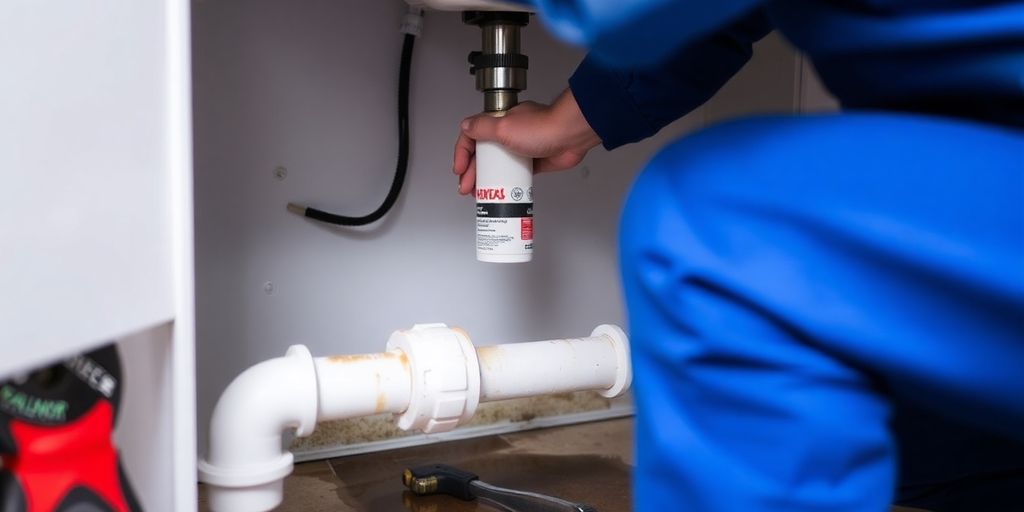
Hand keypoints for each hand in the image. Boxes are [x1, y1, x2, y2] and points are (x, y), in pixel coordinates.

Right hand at [453, 88, 600, 194]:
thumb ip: (482, 127)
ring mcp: (520, 148)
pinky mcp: (533, 162)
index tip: (459, 169)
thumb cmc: (542, 127)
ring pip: (497, 166)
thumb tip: (466, 126)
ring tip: (479, 194)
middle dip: (471, 172)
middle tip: (467, 188)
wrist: (570, 135)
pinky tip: (500, 192)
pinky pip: (514, 173)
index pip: (472, 136)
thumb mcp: (504, 126)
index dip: (462, 153)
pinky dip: (505, 182)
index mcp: (499, 121)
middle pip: (482, 155)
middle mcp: (508, 133)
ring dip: (486, 179)